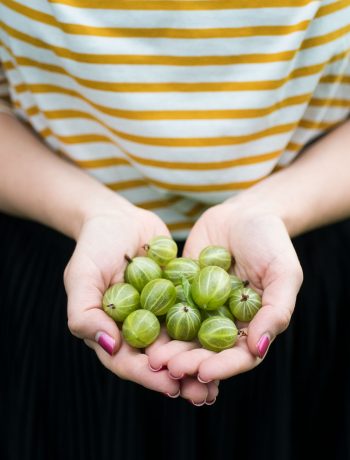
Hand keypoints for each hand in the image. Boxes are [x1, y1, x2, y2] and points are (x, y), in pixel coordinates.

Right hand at [63, 201, 214, 401]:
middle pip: (158, 362)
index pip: (128, 362)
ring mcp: (160, 314)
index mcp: (113, 331)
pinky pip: (195, 316)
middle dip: (181, 379)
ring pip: (180, 345)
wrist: (118, 217)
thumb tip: (110, 345)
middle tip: (205, 395)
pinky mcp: (180, 297)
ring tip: (222, 379)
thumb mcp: (81, 277)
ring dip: (199, 363)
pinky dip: (210, 331)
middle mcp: (138, 328)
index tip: (171, 386)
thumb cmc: (94, 246)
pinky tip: (231, 341)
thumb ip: (85, 313)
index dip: (149, 377)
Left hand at [146, 202, 302, 383]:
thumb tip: (258, 348)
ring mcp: (201, 307)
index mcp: (252, 325)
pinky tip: (142, 327)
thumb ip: (276, 310)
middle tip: (170, 368)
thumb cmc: (271, 242)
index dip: (222, 367)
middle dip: (189, 362)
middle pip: (207, 351)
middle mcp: (225, 322)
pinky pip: (167, 307)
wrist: (244, 213)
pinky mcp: (181, 290)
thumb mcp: (284, 272)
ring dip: (169, 349)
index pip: (238, 356)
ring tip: (153, 358)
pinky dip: (156, 319)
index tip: (203, 372)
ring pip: (184, 334)